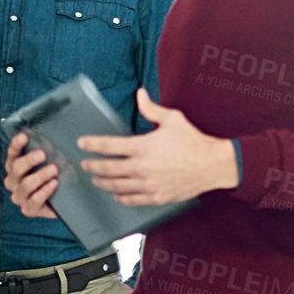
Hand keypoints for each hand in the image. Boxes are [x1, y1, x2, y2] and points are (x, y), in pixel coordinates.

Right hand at [5, 129, 59, 218]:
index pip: (12, 153)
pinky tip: (54, 184)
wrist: (59, 202)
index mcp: (14, 166)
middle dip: (29, 160)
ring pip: (25, 185)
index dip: (17, 144)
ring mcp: (19, 196)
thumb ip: (45, 152)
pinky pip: (34, 200)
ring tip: (54, 170)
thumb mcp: (47, 163)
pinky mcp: (28, 209)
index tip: (25, 136)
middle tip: (43, 154)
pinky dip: (44, 191)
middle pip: (17, 168)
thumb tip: (52, 134)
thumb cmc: (50, 177)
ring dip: (40, 176)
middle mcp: (13, 181)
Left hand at [76, 87, 237, 206]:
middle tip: (85, 165)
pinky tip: (116, 195)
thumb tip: (140, 93)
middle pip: (107, 169)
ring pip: (117, 186)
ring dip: (103, 183)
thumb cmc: (193, 141)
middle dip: (92, 166)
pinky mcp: (156, 197)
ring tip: (96, 179)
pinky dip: (121, 197)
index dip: (91, 144)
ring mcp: (148, 185)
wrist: (212, 165)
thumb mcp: (172, 119)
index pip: (108, 145)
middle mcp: (142, 167)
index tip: (82, 144)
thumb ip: (151, 108)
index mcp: (143, 147)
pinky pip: (132, 200)